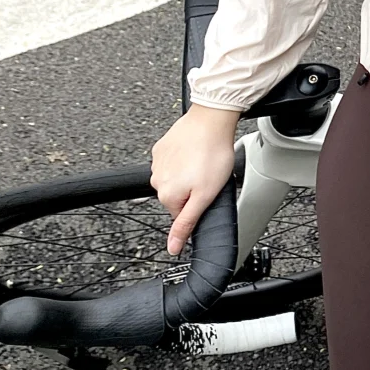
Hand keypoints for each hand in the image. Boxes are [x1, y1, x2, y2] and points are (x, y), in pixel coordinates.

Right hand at [150, 104, 241, 255]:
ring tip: (203, 160)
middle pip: (178, 195)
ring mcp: (158, 162)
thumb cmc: (212, 155)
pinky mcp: (162, 147)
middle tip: (208, 175)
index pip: (181, 213)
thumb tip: (172, 248)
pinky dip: (185, 158)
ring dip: (189, 173)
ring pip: (176, 178)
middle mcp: (156, 179)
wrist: (210, 121)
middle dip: (193, 189)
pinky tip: (196, 151)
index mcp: (166, 195)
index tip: (207, 190)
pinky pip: (173, 161)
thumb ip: (186, 223)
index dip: (198, 203)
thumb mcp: (204, 196)